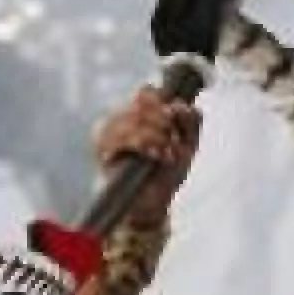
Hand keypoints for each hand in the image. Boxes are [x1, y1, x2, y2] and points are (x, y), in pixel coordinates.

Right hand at [92, 87, 200, 222]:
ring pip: (134, 118)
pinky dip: (144, 144)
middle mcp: (120, 117)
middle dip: (164, 123)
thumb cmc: (167, 172)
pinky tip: (156, 156)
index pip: (147, 92)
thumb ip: (191, 121)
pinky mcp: (102, 148)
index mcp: (139, 112)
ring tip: (167, 155)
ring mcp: (108, 131)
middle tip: (174, 143)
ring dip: (157, 136)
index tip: (176, 120)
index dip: (164, 102)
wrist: (153, 203)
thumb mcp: (188, 145)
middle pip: (141, 102)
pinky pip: (122, 136)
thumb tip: (180, 105)